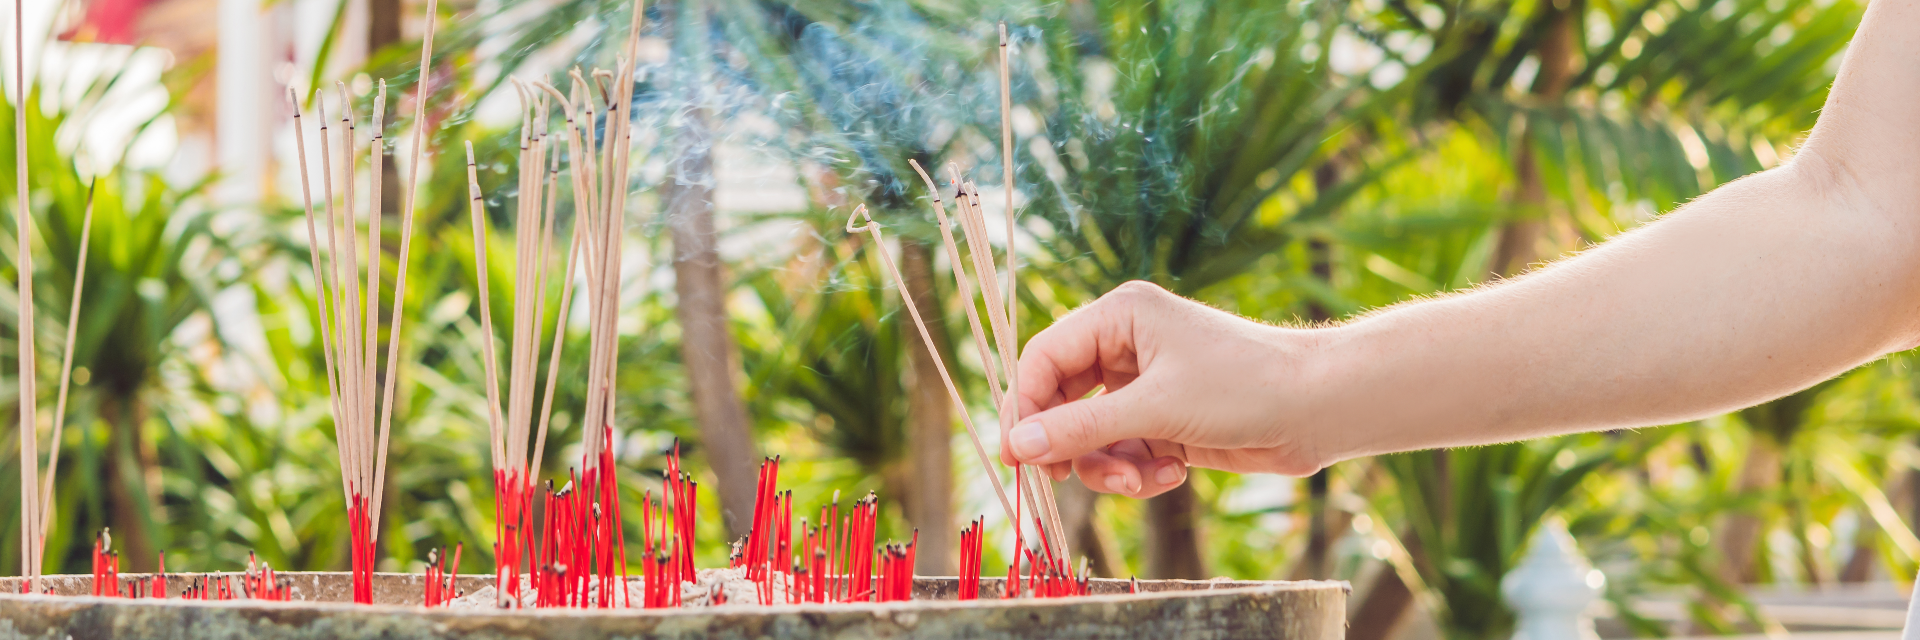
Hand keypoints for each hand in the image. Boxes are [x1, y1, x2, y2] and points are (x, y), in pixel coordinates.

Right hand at [1004, 281, 1328, 498]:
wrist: (1319, 409)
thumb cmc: (1244, 386)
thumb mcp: (1155, 409)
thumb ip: (1080, 429)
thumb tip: (1016, 446)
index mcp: (1118, 317)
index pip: (1042, 358)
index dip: (1024, 406)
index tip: (1016, 456)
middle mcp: (1125, 346)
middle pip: (1060, 400)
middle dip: (1068, 444)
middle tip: (1059, 480)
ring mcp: (1145, 386)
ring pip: (1090, 435)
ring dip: (1108, 466)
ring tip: (1142, 481)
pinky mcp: (1164, 421)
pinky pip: (1123, 452)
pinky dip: (1138, 471)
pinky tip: (1173, 475)